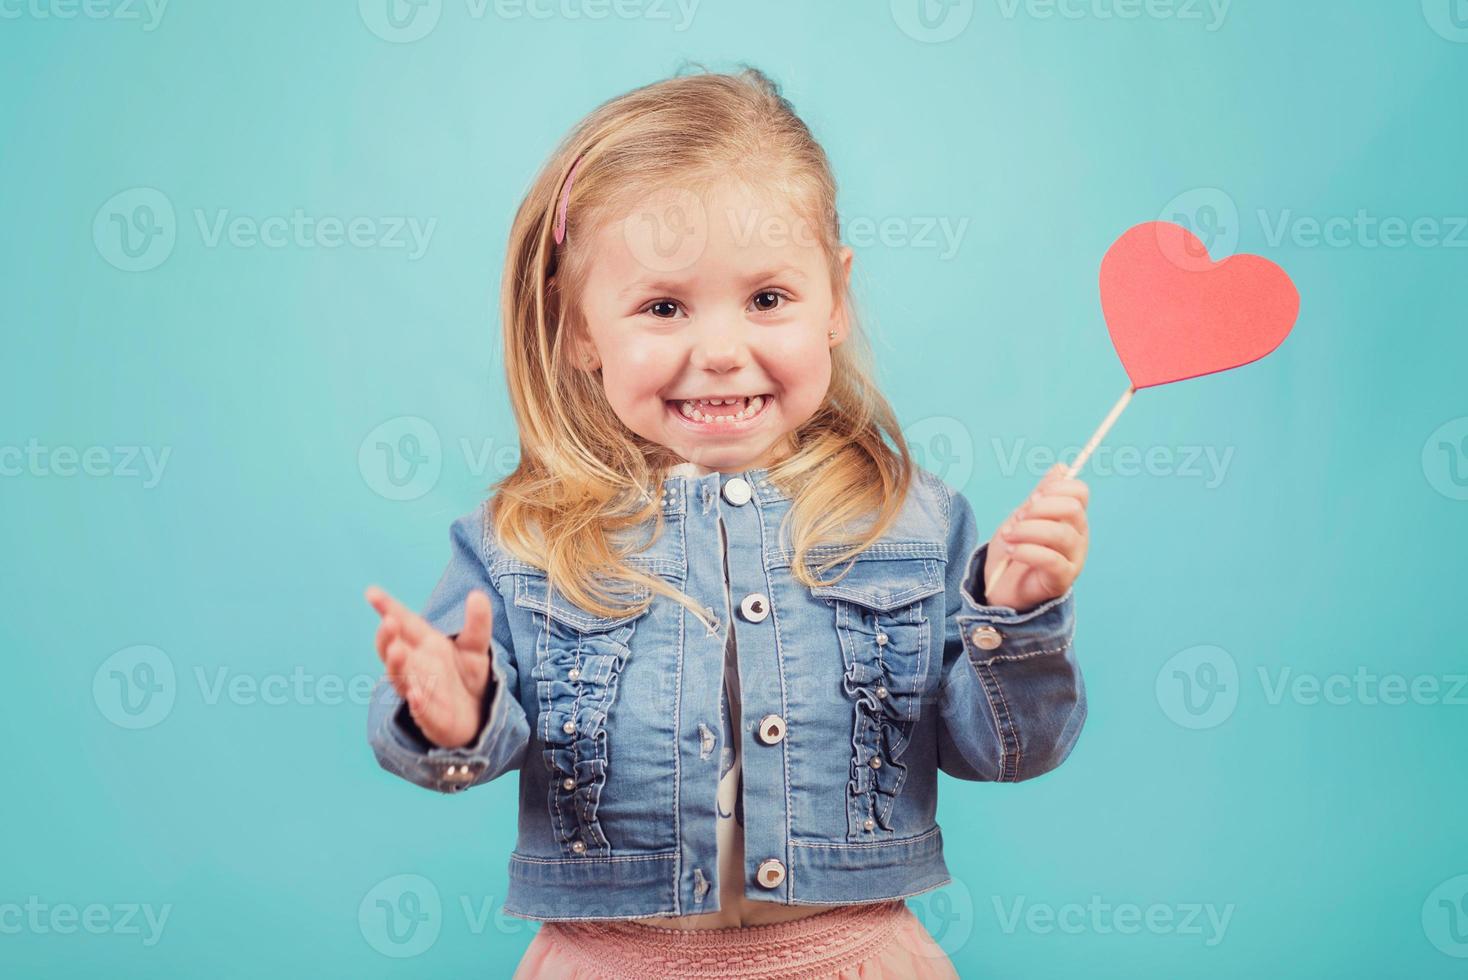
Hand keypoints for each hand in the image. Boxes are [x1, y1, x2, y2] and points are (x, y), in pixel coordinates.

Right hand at [365, 585, 494, 748]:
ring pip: (402, 679)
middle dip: (388, 637)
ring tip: (397, 650)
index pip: (404, 623)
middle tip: (389, 622)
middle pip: (394, 650)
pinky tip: (416, 696)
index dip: (388, 607)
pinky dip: (417, 703)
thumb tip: (478, 594)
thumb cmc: (467, 675)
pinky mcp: (432, 718)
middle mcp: (416, 666)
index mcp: (425, 644)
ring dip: (397, 666)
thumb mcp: (476, 646)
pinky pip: (421, 711)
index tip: (371, 592)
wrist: (477, 714)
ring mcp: (420, 691)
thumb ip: (477, 623)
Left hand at [982, 463, 1089, 610]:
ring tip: (1008, 535)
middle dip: (1040, 508)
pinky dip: (1027, 551)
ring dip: (1027, 530)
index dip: (1056, 488)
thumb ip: (1042, 495)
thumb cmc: (1015, 551)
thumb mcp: (1023, 517)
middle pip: (1073, 510)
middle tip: (1017, 518)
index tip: (1032, 497)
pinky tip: (1012, 550)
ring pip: (1060, 534)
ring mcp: (1073, 559)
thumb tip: (1062, 468)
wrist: (1000, 587)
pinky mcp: (1062, 580)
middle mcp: (1078, 537)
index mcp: (1071, 518)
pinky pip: (1050, 560)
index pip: (1079, 492)